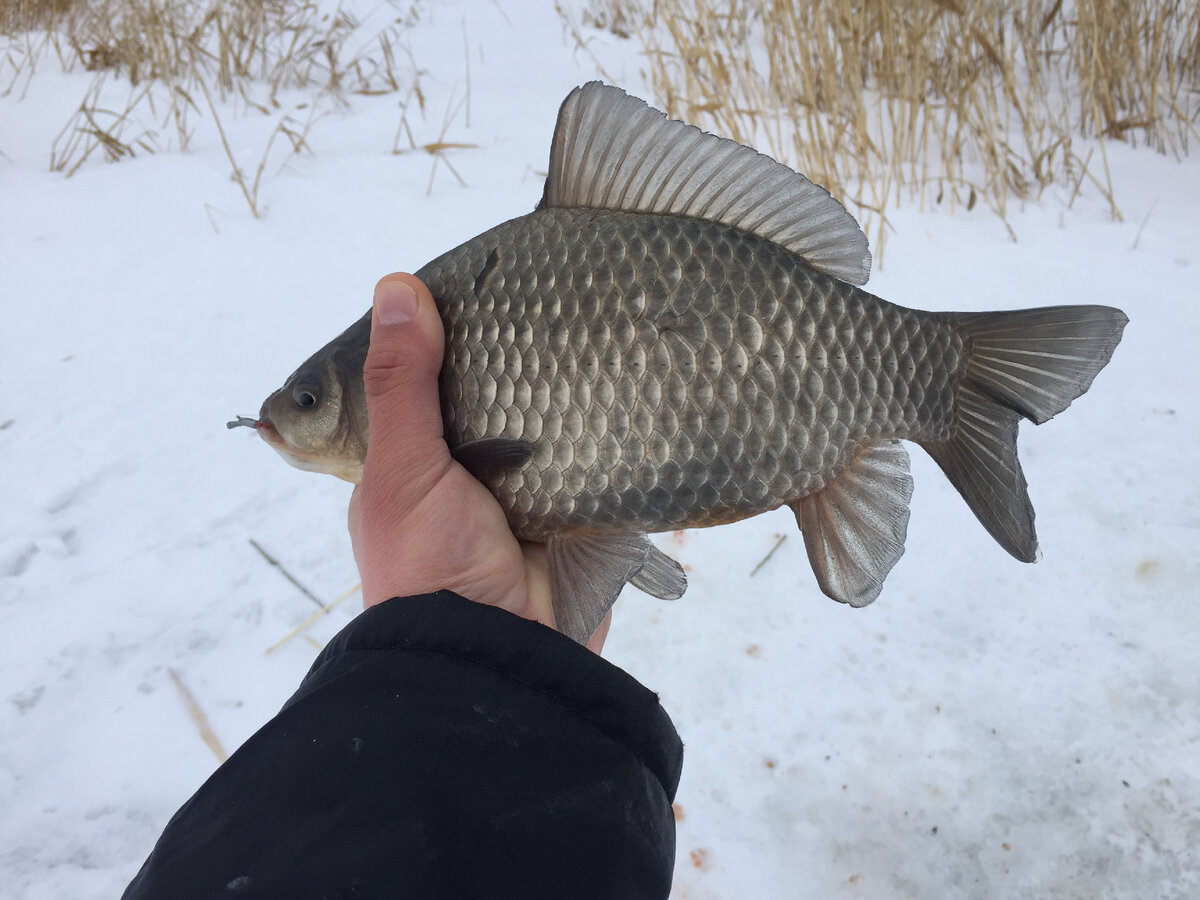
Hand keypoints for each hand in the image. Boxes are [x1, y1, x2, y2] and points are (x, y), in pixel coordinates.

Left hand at [347, 274, 610, 653]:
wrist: (500, 660)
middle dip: (517, 360)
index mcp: (414, 466)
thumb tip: (398, 286)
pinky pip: (593, 461)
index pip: (431, 385)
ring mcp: (526, 497)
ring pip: (547, 429)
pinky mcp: (577, 515)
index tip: (483, 280)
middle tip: (554, 291)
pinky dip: (605, 431)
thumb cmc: (429, 565)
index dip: (450, 338)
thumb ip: (402, 384)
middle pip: (495, 402)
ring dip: (564, 394)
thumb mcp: (402, 467)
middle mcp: (468, 478)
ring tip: (597, 320)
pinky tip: (626, 378)